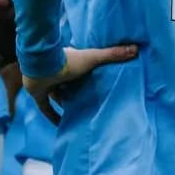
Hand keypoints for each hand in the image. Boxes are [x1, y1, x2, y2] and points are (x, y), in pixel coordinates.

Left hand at [24, 43, 139, 122]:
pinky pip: (45, 108)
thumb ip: (112, 55)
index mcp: (68, 61)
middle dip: (75, 91)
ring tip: (78, 114)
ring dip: (65, 103)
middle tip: (89, 101)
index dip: (85, 74)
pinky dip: (52, 116)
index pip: (78, 67)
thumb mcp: (93, 58)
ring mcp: (46, 83)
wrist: (41, 65)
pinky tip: (61, 125)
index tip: (95, 82)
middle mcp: (56, 72)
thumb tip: (136, 49)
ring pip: (56, 95)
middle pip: (67, 83)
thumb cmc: (67, 60)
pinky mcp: (38, 95)